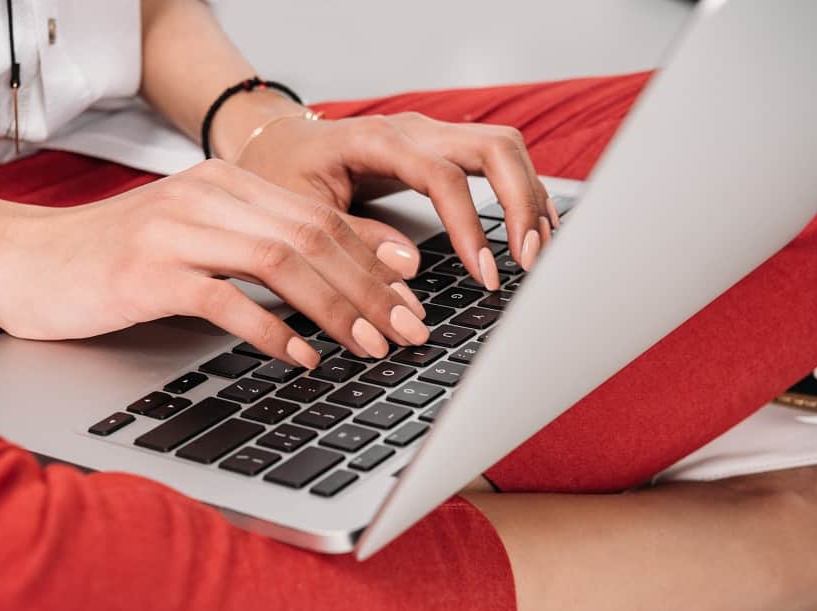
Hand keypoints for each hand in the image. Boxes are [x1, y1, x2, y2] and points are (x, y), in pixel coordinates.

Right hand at [0, 159, 428, 366]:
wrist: (23, 262)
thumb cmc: (115, 260)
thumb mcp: (195, 240)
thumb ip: (258, 247)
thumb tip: (335, 279)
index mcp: (225, 184)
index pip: (321, 213)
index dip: (374, 255)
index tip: (414, 293)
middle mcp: (206, 197)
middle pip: (313, 235)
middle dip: (371, 287)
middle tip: (408, 330)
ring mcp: (175, 230)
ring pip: (281, 262)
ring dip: (337, 308)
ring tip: (371, 346)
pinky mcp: (147, 273)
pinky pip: (226, 300)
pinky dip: (273, 330)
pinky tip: (303, 357)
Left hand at [234, 111, 559, 287]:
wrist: (278, 144)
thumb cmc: (284, 174)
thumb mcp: (301, 213)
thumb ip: (351, 241)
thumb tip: (410, 268)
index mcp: (376, 141)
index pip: (444, 176)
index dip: (471, 226)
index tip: (486, 273)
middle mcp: (413, 131)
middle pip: (494, 147)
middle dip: (522, 202)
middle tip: (530, 259)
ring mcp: (431, 136)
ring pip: (503, 149)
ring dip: (530, 196)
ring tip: (539, 251)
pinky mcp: (439, 150)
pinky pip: (494, 160)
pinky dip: (519, 192)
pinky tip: (530, 228)